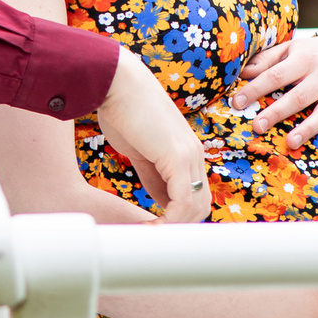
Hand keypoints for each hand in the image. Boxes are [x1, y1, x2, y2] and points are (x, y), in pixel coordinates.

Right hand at [95, 51, 209, 222]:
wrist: (116, 81)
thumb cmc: (122, 109)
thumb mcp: (139, 149)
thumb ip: (153, 173)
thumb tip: (161, 200)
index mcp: (187, 151)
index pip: (194, 194)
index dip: (178, 216)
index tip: (155, 228)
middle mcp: (195, 154)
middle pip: (201, 204)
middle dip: (179, 225)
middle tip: (152, 236)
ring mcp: (189, 155)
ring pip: (195, 206)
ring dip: (174, 227)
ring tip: (149, 236)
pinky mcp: (177, 156)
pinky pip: (183, 199)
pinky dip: (170, 219)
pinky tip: (152, 227)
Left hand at [230, 30, 317, 155]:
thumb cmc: (311, 54)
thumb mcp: (290, 49)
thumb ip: (266, 60)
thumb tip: (242, 73)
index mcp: (304, 60)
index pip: (276, 75)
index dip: (256, 89)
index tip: (236, 103)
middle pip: (299, 96)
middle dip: (278, 112)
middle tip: (257, 126)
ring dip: (308, 129)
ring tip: (290, 143)